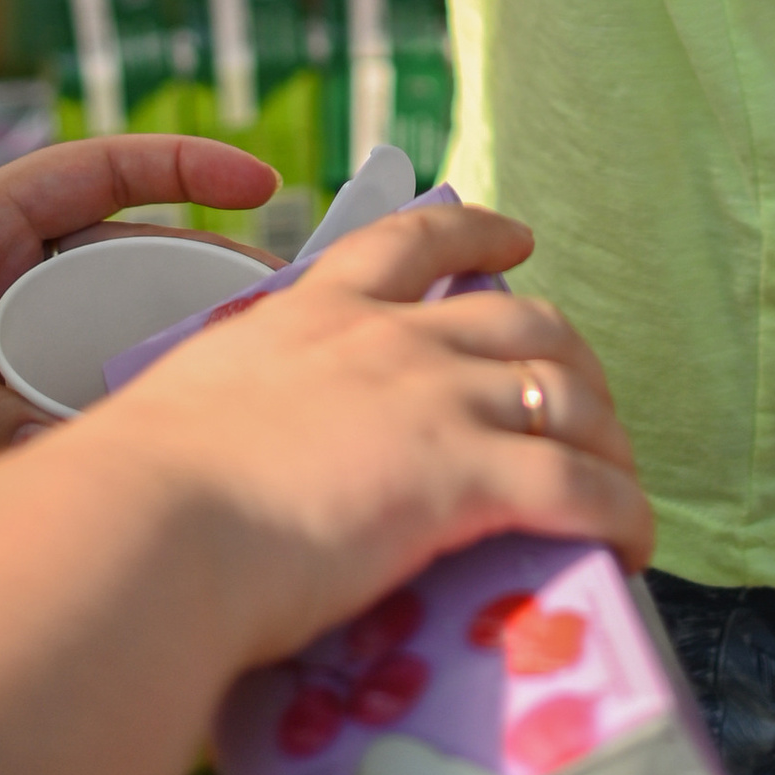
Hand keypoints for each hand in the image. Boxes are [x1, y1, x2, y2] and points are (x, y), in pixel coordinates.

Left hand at [0, 134, 279, 559]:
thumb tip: (63, 451)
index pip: (100, 175)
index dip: (183, 170)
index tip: (264, 183)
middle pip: (124, 275)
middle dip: (199, 287)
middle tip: (284, 314)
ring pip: (102, 361)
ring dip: (160, 376)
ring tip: (241, 395)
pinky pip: (62, 436)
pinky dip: (105, 449)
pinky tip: (155, 468)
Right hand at [102, 201, 651, 673]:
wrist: (150, 528)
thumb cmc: (140, 491)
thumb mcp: (192, 409)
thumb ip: (234, 413)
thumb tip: (214, 465)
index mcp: (319, 310)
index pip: (416, 241)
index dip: (478, 233)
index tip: (516, 238)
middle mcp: (392, 337)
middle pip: (523, 318)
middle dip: (570, 357)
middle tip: (588, 401)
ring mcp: (435, 398)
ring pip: (566, 394)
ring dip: (606, 441)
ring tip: (620, 483)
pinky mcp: (466, 475)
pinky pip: (577, 486)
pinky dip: (620, 511)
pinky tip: (634, 542)